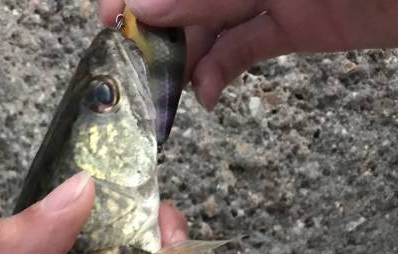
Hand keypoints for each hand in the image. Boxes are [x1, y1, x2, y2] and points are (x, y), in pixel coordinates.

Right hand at [100, 0, 397, 108]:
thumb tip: (149, 7)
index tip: (110, 18)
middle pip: (189, 0)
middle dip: (159, 34)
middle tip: (137, 72)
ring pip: (212, 27)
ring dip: (188, 62)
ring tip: (171, 93)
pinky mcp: (293, 25)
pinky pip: (246, 46)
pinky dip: (223, 72)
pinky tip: (207, 94)